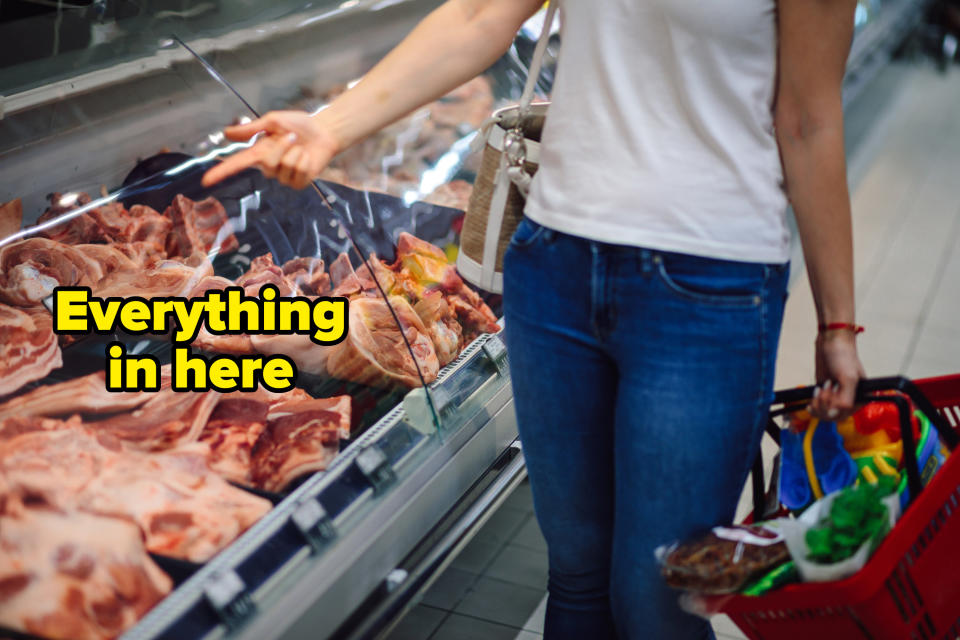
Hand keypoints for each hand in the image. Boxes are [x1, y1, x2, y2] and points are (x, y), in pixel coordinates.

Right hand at [202, 111, 340, 189]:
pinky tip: (307, 158)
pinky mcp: (298, 184)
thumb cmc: (298, 125)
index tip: (206, 180)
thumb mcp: (273, 121)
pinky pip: (298, 174)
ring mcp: (284, 178)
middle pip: (268, 164)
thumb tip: (227, 133)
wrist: (323, 131)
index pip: (237, 164)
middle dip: (282, 147)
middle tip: (292, 137)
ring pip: (284, 168)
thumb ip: (252, 129)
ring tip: (300, 146)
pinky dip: (305, 162)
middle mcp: (269, 167)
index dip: (221, 172)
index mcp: (259, 152)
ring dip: (295, 153)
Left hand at [809, 330, 865, 420]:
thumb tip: (836, 413)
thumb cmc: (843, 356)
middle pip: (833, 416)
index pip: (845, 415)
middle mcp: (849, 399)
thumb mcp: (848, 378)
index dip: (834, 409)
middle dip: (824, 404)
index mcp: (861, 397)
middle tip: (825, 388)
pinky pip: (818, 407)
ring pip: (824, 412)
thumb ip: (845, 399)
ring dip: (818, 402)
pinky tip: (814, 394)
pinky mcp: (826, 393)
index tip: (830, 396)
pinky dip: (813, 403)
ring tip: (821, 387)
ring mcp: (836, 396)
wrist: (831, 342)